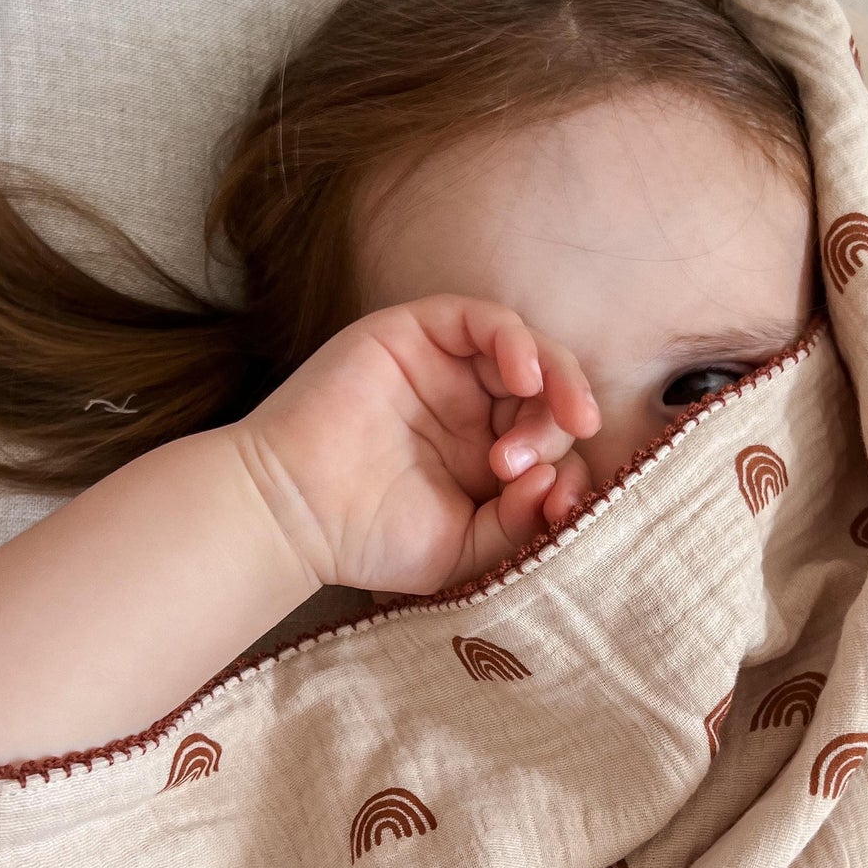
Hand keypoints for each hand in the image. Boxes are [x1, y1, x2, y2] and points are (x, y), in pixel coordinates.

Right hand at [233, 294, 600, 595]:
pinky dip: (518, 341)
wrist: (295, 512)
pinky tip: (526, 377)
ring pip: (527, 353)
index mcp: (484, 457)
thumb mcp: (466, 548)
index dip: (572, 472)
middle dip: (558, 430)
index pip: (554, 448)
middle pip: (547, 397)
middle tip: (525, 469)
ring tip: (552, 420)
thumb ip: (520, 521)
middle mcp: (470, 408)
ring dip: (555, 383)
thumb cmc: (370, 539)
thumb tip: (559, 481)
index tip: (560, 509)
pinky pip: (485, 320)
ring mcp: (443, 369)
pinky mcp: (415, 334)